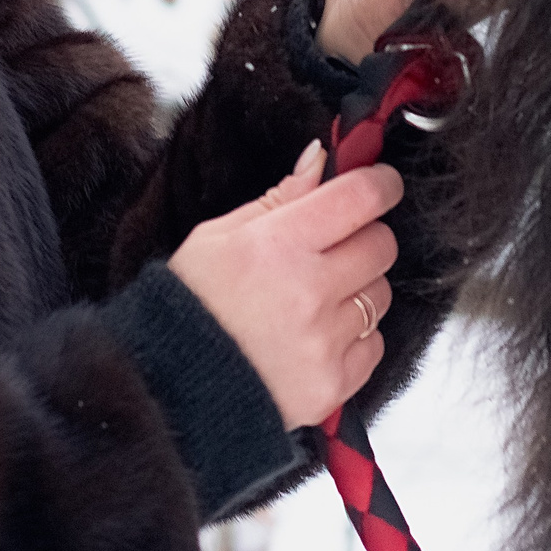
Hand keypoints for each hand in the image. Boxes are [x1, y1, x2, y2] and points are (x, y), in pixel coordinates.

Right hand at [169, 141, 402, 427]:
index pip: (359, 198)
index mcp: (277, 245)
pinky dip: (354, 339)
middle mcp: (308, 291)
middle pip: (381, 244)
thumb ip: (278, 198)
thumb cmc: (189, 308)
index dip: (380, 184)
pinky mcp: (333, 383)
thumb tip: (320, 159)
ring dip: (358, 290)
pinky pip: (374, 345)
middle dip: (364, 238)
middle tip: (333, 248)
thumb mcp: (216, 237)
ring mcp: (324, 341)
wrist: (169, 391)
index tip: (381, 184)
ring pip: (380, 294)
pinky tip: (315, 338)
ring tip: (314, 301)